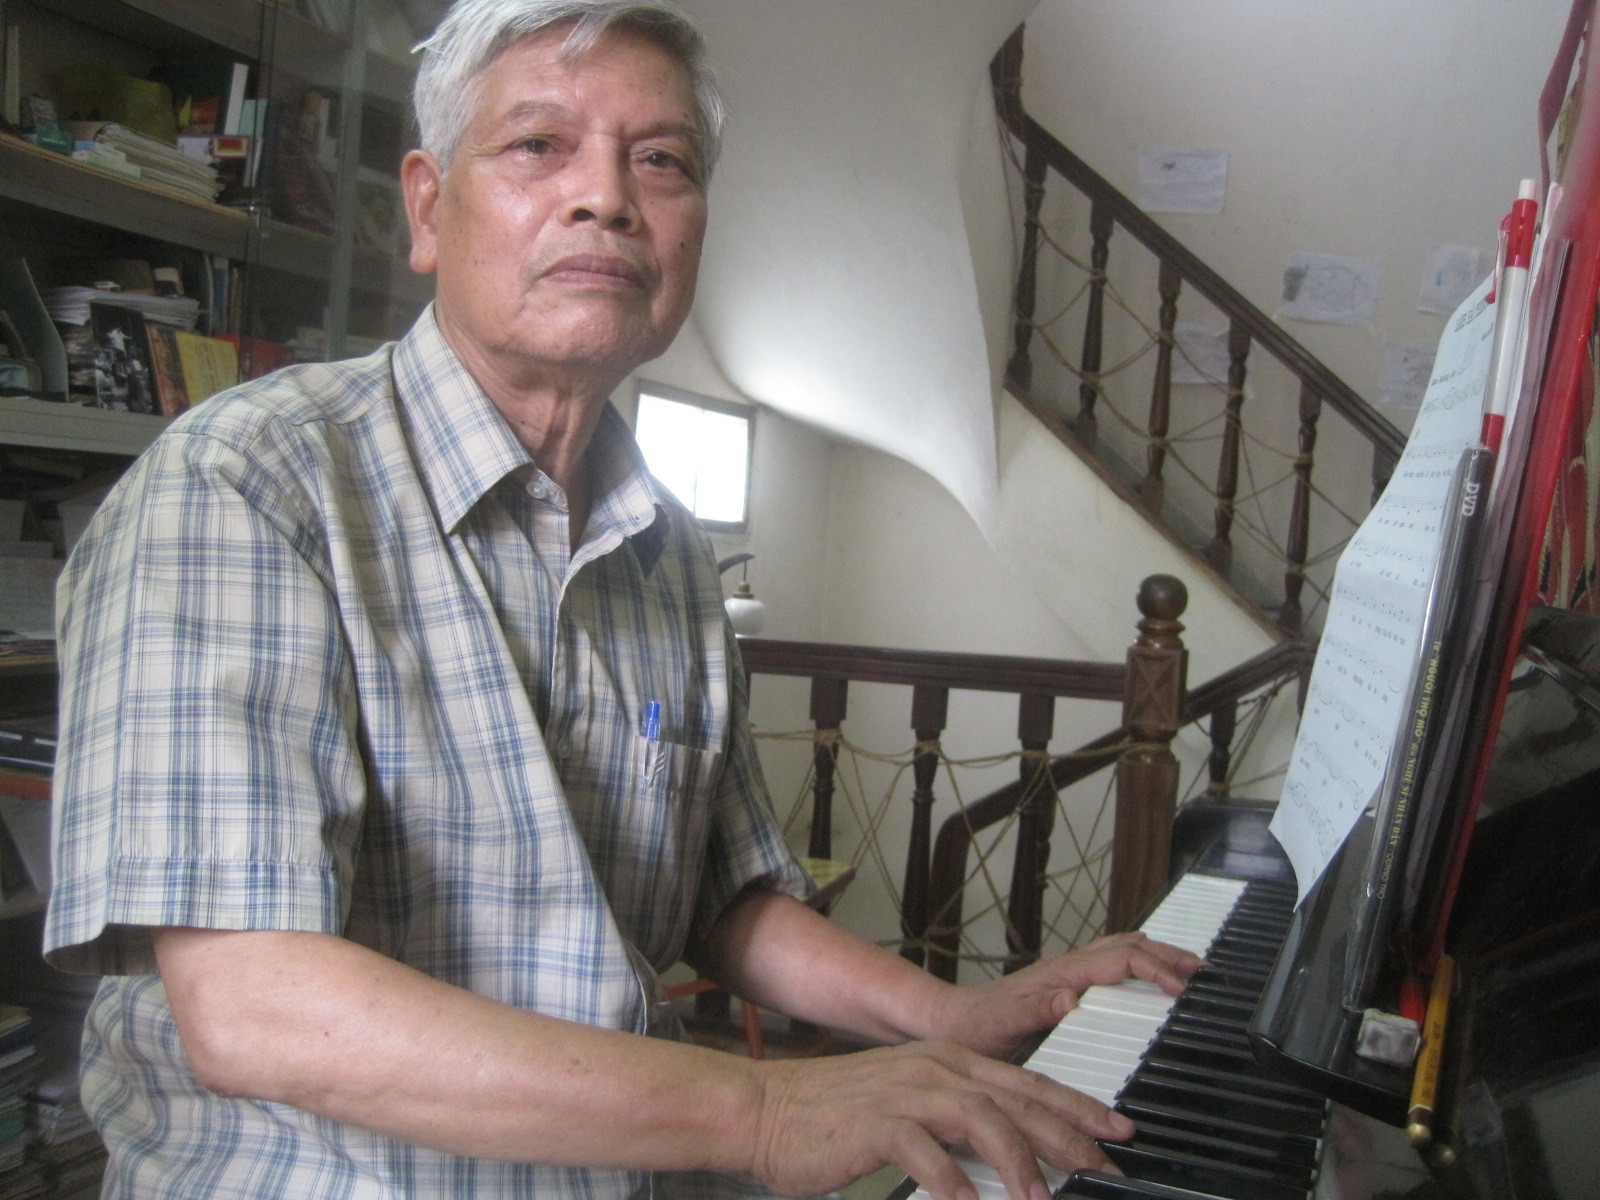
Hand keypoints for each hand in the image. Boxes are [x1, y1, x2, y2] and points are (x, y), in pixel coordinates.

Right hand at [745, 1038, 1133, 1199]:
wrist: (767, 1109)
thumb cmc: (838, 1117)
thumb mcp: (909, 1107)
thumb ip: (958, 1123)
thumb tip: (1008, 1157)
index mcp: (946, 1061)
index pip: (1027, 1082)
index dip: (1077, 1107)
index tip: (1117, 1133)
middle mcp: (932, 1069)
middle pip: (1016, 1099)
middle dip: (1068, 1136)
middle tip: (1104, 1170)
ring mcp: (903, 1092)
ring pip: (980, 1119)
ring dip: (1017, 1162)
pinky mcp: (874, 1123)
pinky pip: (923, 1151)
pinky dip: (951, 1180)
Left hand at [928, 933, 1202, 1058]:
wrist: (948, 1022)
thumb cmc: (975, 1027)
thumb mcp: (1003, 1025)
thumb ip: (1037, 1011)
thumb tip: (1072, 998)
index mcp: (1061, 974)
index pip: (1121, 961)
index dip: (1156, 971)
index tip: (1183, 990)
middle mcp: (1067, 968)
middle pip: (1129, 948)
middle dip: (1169, 955)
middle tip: (1204, 972)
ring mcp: (1066, 973)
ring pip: (1121, 951)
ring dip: (1157, 955)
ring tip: (1189, 969)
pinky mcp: (1065, 985)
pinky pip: (1111, 965)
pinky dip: (1139, 963)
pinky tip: (1148, 977)